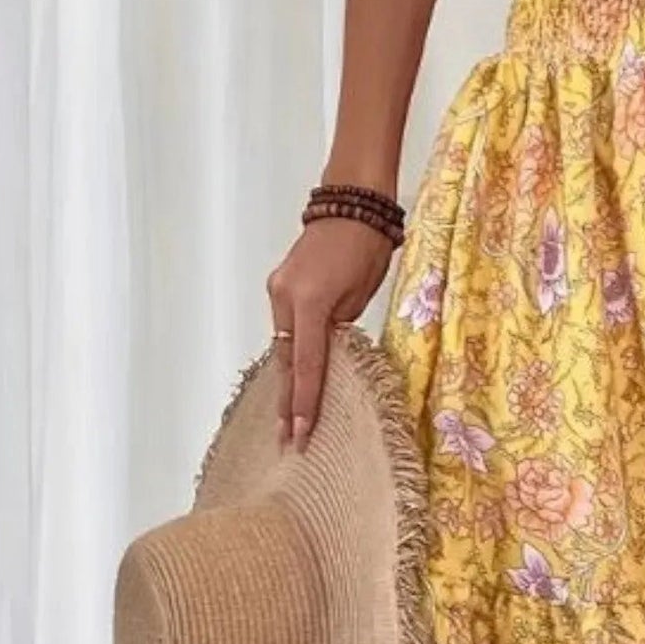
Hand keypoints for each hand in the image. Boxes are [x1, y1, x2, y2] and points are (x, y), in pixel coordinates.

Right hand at [266, 218, 395, 449]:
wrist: (351, 203)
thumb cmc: (366, 247)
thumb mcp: (359, 296)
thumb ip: (339, 330)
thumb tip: (329, 355)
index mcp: (309, 303)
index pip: (308, 365)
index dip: (305, 403)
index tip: (301, 433)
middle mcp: (284, 298)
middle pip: (287, 361)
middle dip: (288, 403)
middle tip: (287, 440)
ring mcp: (278, 291)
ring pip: (284, 347)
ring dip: (288, 382)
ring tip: (288, 420)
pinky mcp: (281, 287)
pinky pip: (285, 330)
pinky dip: (292, 356)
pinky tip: (292, 381)